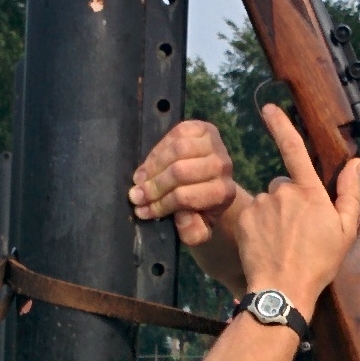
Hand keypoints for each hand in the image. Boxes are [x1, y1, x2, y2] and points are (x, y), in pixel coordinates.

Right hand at [131, 119, 245, 290]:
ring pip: (176, 150)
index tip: (141, 211)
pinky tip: (149, 165)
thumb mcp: (196, 230)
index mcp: (224, 194)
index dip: (159, 204)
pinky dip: (158, 150)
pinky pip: (176, 134)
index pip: (185, 196)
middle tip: (135, 196)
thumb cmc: (199, 210)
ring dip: (152, 167)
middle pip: (179, 172)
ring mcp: (215, 144)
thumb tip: (181, 217)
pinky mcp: (204, 128)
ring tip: (139, 180)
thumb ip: (192, 231)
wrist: (211, 184)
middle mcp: (224, 167)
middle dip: (153, 186)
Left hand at [223, 105, 359, 314]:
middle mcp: (283, 192)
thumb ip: (350, 192)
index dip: (281, 125)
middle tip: (299, 230)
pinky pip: (253, 213)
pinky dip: (259, 225)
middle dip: (291, 200)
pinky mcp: (244, 218)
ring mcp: (261, 205)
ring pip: (269, 200)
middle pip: (285, 183)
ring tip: (284, 241)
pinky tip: (268, 244)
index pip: (294, 149)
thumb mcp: (345, 230)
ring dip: (275, 214)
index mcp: (310, 193)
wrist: (283, 289)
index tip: (269, 108)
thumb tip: (356, 164)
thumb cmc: (319, 263)